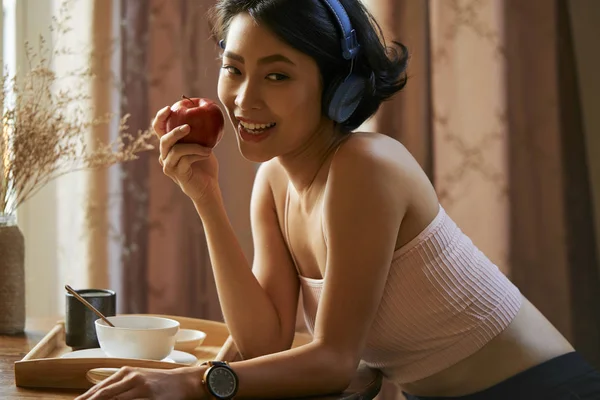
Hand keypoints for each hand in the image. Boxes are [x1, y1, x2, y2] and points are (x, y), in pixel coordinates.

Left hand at [75, 366, 205, 399]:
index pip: (98, 389)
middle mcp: (132, 378)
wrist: (183, 381)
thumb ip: (119, 386)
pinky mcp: (150, 398)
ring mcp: (141, 389)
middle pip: (103, 395)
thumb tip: (96, 395)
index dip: (84, 399)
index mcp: (126, 372)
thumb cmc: (159, 382)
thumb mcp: (137, 378)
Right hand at [153, 106, 219, 202]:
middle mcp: (165, 156)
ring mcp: (169, 166)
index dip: (160, 118)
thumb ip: (200, 133)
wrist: (208, 187)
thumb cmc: (206, 165)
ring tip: (208, 148)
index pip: (158, 129)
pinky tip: (207, 154)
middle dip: (175, 131)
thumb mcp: (203, 145)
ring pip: (175, 150)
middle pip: (164, 140)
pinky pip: (184, 160)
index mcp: (169, 146)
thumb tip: (207, 114)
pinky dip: (197, 155)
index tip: (169, 108)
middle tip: (188, 126)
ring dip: (193, 146)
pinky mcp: (177, 174)